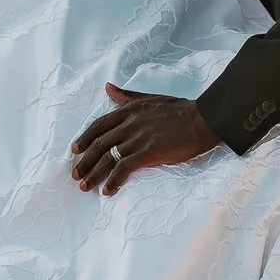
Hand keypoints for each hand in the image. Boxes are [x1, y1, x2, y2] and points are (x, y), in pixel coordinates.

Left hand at [69, 84, 220, 193]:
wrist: (204, 119)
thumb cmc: (181, 110)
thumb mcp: (150, 98)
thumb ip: (127, 96)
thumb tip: (108, 88)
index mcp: (128, 111)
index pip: (99, 125)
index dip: (84, 138)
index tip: (75, 149)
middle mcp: (129, 124)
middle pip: (99, 144)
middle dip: (84, 161)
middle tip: (75, 174)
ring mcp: (137, 139)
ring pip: (107, 157)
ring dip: (94, 174)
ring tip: (85, 186)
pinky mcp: (147, 152)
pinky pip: (123, 168)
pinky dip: (113, 181)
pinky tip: (107, 191)